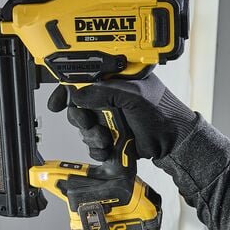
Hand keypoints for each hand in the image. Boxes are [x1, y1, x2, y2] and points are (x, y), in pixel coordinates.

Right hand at [47, 73, 197, 160]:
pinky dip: (97, 149)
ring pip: (84, 128)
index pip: (82, 82)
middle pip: (78, 108)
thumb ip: (103, 92)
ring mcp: (109, 119)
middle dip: (81, 119)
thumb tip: (77, 95)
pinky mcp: (111, 137)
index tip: (56, 104)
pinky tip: (108, 148)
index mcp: (113, 81)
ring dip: (92, 136)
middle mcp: (108, 99)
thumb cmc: (161, 111)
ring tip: (106, 138)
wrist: (173, 140)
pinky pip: (92, 144)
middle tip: (89, 123)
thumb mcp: (132, 95)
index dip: (66, 92)